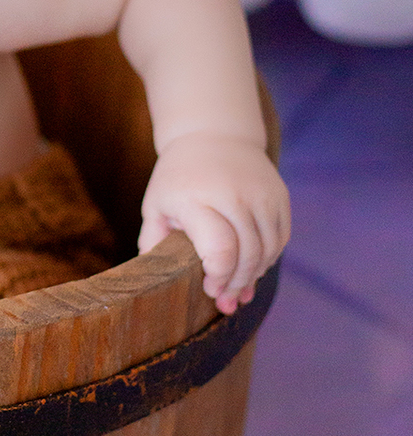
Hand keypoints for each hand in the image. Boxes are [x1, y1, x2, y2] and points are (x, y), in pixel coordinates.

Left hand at [139, 132, 289, 313]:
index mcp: (196, 198)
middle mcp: (233, 194)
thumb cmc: (178, 178)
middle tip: (226, 301)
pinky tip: (254, 268)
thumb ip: (154, 241)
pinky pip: (281, 237)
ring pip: (268, 249)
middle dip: (237, 284)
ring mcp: (260, 193)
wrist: (212, 134)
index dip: (219, 276)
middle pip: (247, 253)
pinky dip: (269, 258)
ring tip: (240, 290)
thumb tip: (155, 280)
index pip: (220, 248)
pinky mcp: (279, 194)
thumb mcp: (156, 204)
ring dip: (255, 275)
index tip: (210, 289)